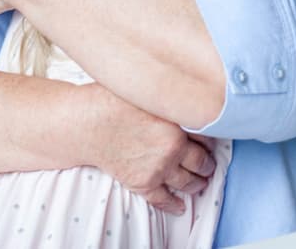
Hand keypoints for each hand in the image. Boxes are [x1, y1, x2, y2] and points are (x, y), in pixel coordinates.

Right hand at [82, 83, 217, 214]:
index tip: (209, 140)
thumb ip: (169, 96)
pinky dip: (174, 204)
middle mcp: (173, 147)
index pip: (208, 134)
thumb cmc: (110, 99)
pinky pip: (164, 198)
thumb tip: (185, 92)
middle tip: (209, 165)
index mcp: (178, 121)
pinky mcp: (143, 183)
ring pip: (189, 182)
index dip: (210, 137)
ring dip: (197, 184)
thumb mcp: (147, 89)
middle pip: (203, 161)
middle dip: (208, 164)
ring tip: (200, 183)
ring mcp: (159, 168)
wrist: (85, 123)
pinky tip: (179, 206)